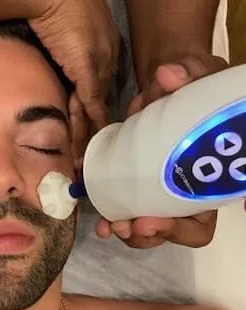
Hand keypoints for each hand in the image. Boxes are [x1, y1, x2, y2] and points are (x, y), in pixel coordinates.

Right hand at [28, 0, 118, 156]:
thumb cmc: (53, 4)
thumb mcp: (63, 37)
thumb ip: (65, 58)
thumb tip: (57, 75)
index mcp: (102, 51)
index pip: (97, 90)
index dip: (93, 113)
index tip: (90, 133)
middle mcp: (106, 61)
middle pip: (99, 104)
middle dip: (94, 131)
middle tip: (89, 157)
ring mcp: (99, 67)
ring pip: (95, 111)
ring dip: (88, 137)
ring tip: (84, 161)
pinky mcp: (88, 72)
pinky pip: (90, 108)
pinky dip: (87, 130)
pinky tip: (86, 148)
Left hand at [96, 53, 227, 248]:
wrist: (169, 83)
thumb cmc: (195, 84)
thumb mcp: (200, 75)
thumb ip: (190, 76)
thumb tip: (167, 75)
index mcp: (209, 182)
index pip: (200, 223)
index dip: (180, 229)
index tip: (151, 219)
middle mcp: (186, 194)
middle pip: (169, 232)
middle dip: (146, 233)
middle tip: (125, 226)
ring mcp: (159, 193)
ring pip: (145, 227)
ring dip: (126, 230)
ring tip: (109, 225)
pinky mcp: (135, 185)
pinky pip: (125, 210)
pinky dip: (112, 217)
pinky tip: (100, 219)